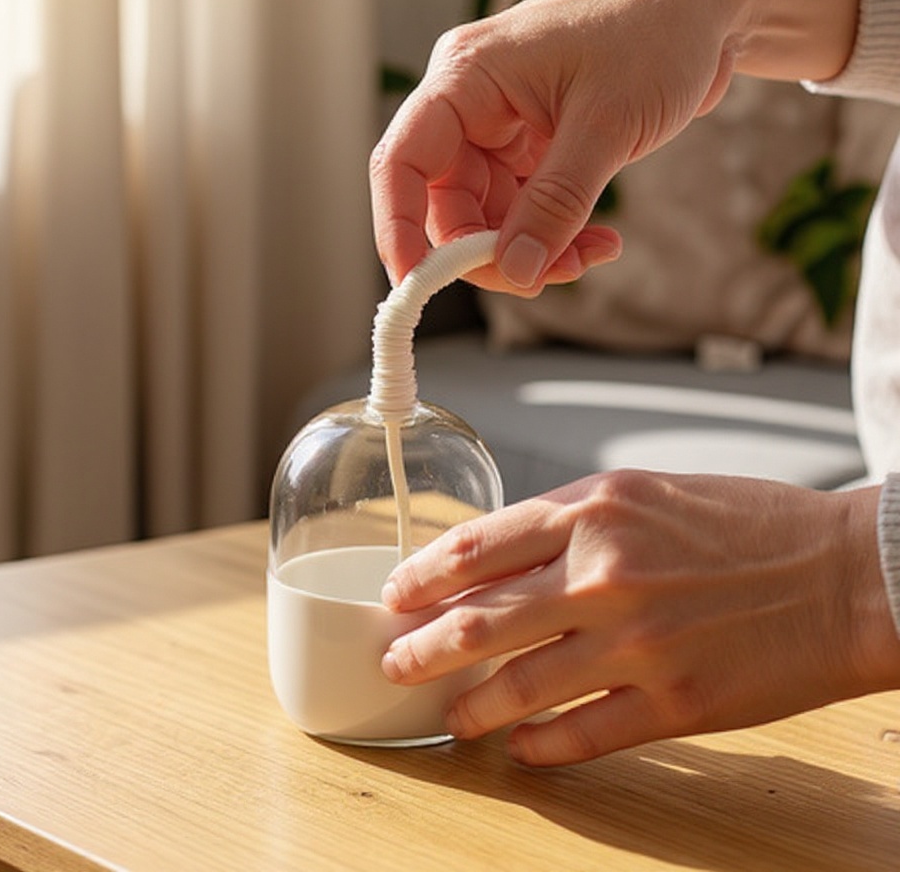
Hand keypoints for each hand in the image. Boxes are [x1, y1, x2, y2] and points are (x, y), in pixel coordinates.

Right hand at [369, 0, 857, 291]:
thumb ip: (556, 203)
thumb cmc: (657, 30)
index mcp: (467, 77)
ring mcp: (502, 124)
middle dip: (490, 251)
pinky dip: (556, 234)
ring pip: (489, 214)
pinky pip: (525, 208)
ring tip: (592, 256)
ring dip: (532, 249)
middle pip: (447, 202)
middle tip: (547, 278)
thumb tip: (515, 270)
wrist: (708, 2)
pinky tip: (600, 242)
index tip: (417, 284)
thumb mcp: (608, 124)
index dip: (398, 228)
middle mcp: (473, 102)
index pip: (403, 162)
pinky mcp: (533, 143)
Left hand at [380, 471, 899, 765]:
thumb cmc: (746, 523)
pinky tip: (520, 748)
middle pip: (477, 623)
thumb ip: (568, 524)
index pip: (473, 548)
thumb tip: (499, 563)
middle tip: (396, 664)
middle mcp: (602, 573)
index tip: (396, 597)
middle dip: (421, 650)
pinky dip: (539, 746)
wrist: (846, 572)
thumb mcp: (643, 494)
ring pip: (518, 688)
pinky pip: (581, 734)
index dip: (420, 577)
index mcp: (591, 510)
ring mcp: (636, 643)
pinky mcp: (675, 704)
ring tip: (449, 716)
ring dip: (469, 707)